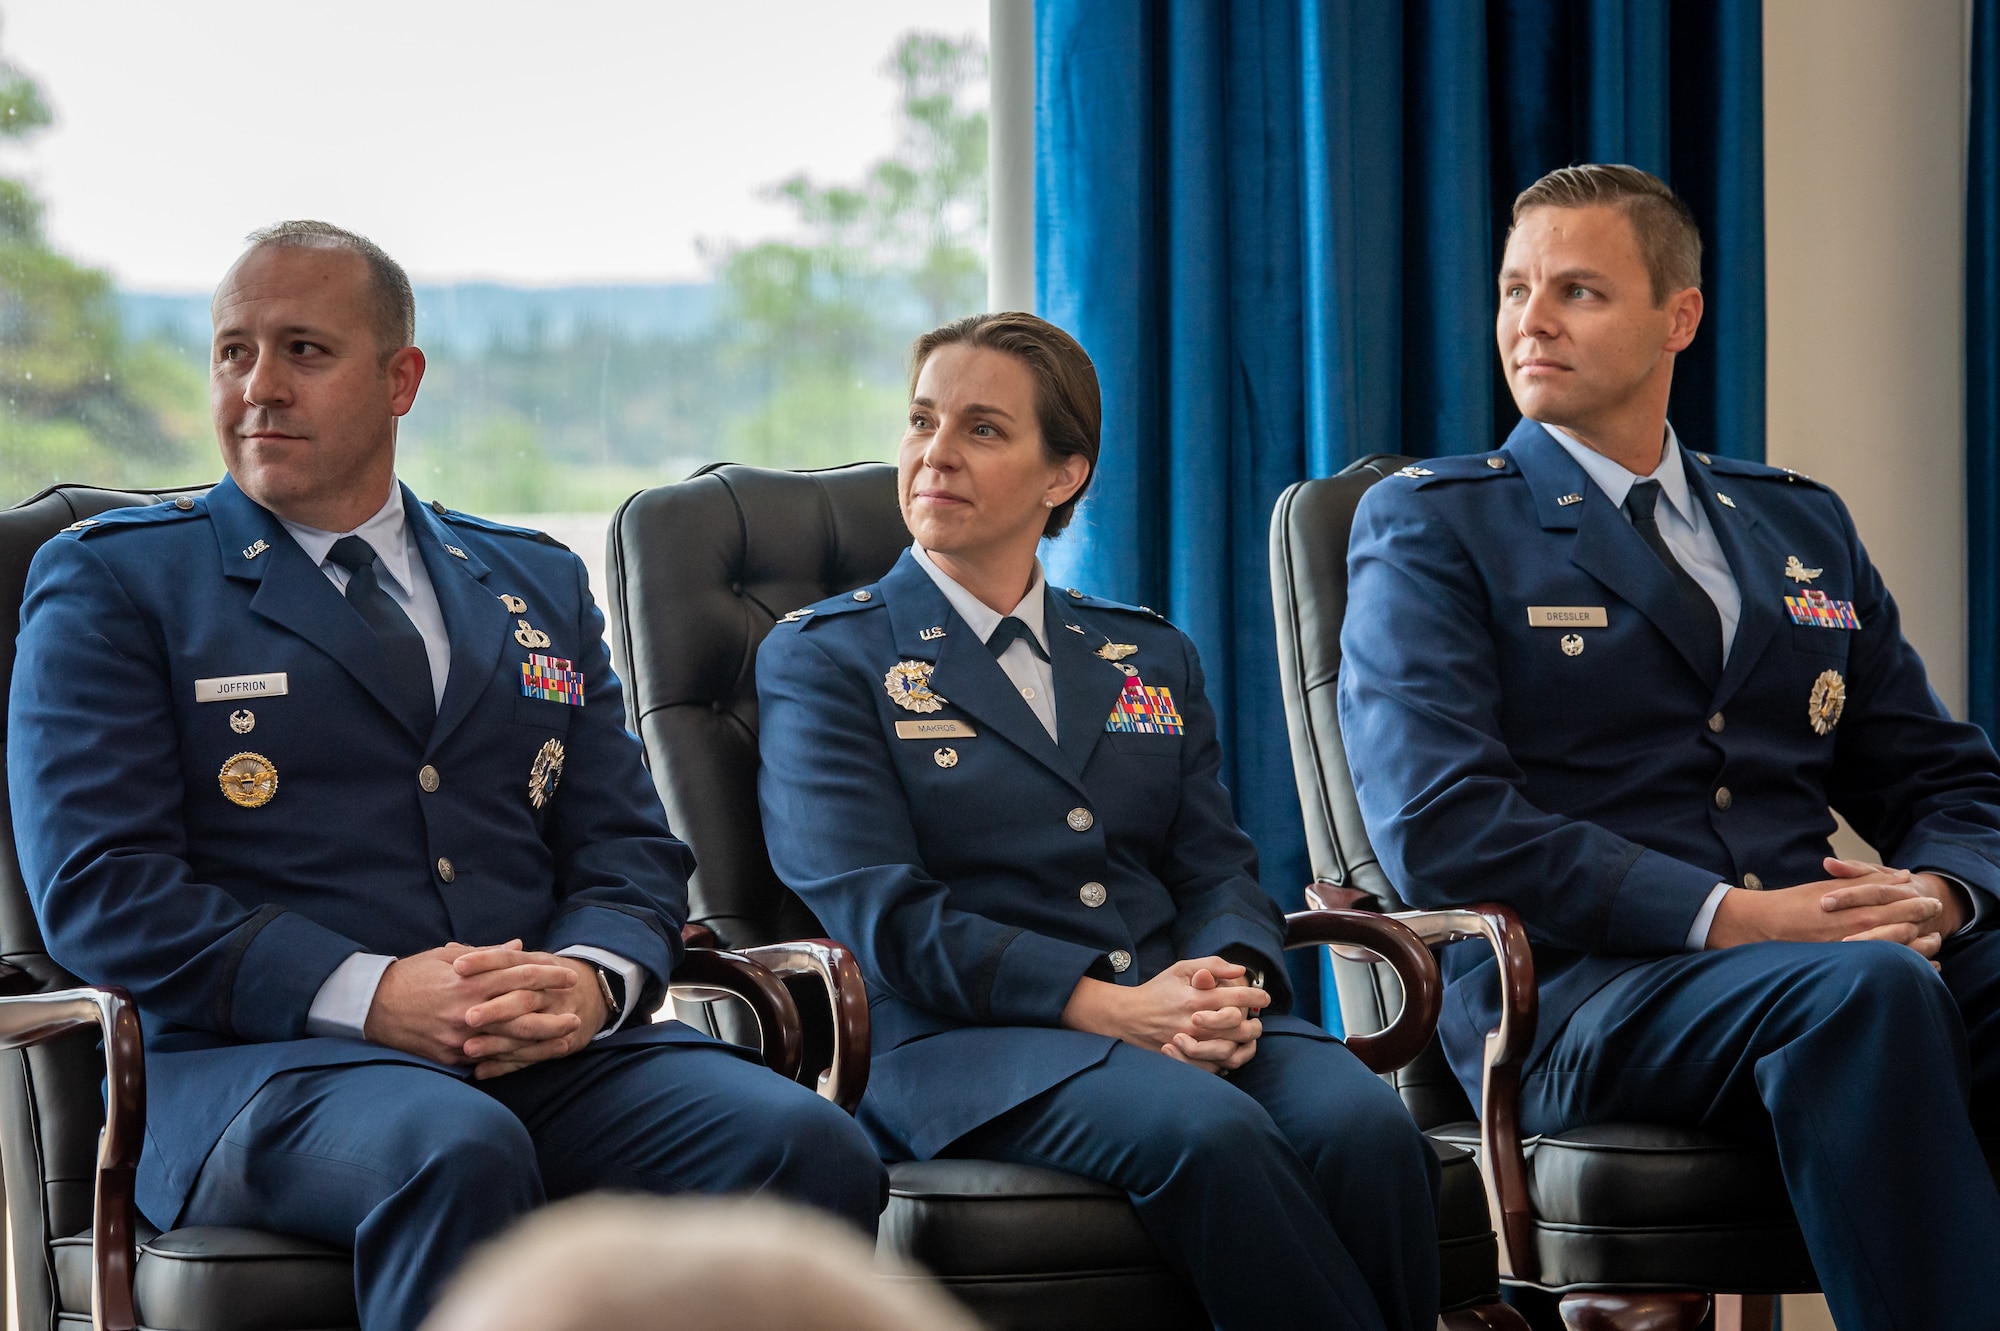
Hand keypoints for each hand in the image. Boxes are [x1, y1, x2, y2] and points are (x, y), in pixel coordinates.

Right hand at [361, 940, 600, 1075]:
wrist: (371, 1006)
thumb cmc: (411, 975)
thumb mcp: (448, 956)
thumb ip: (488, 954)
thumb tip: (519, 946)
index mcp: (470, 980)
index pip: (520, 975)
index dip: (549, 974)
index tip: (569, 975)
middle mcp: (469, 1009)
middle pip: (524, 1011)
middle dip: (553, 1011)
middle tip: (577, 1011)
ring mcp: (461, 1037)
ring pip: (512, 1041)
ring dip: (543, 1040)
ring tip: (566, 1038)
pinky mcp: (451, 1057)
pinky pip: (488, 1060)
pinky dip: (514, 1059)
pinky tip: (533, 1058)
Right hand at [1060, 956, 1267, 1073]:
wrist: (1128, 1017)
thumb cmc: (1157, 990)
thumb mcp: (1181, 969)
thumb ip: (1211, 965)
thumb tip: (1240, 970)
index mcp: (1196, 999)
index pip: (1237, 998)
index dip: (1257, 997)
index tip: (1265, 997)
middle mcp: (1195, 1024)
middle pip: (1240, 1028)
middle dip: (1255, 1023)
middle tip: (1258, 1020)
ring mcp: (1191, 1045)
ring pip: (1231, 1050)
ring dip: (1246, 1043)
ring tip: (1249, 1036)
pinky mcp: (1186, 1059)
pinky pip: (1216, 1065)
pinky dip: (1229, 1058)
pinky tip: (1232, 1049)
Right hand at [1706, 859, 1942, 955]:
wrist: (1760, 927)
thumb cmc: (1792, 904)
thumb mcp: (1828, 886)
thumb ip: (1863, 881)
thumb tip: (1899, 877)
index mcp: (1850, 906)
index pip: (1894, 902)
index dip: (1915, 900)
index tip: (1929, 898)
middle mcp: (1854, 928)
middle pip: (1901, 924)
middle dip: (1921, 917)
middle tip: (1934, 912)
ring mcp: (1850, 949)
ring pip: (1896, 947)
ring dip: (1918, 943)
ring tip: (1930, 938)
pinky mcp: (1843, 964)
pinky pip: (1882, 965)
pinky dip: (1903, 963)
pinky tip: (1912, 962)